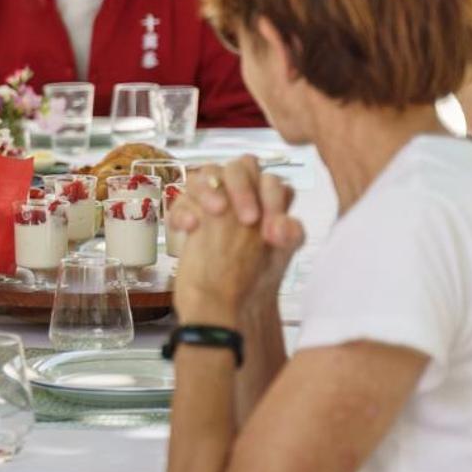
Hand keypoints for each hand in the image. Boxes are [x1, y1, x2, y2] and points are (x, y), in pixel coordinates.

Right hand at [170, 157, 303, 320]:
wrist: (224, 305)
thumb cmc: (254, 279)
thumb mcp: (280, 257)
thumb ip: (291, 235)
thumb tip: (282, 225)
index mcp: (267, 202)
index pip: (272, 180)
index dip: (273, 199)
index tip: (269, 229)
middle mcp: (241, 197)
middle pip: (240, 166)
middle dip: (243, 188)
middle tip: (246, 220)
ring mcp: (213, 204)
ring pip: (207, 174)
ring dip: (210, 189)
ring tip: (216, 212)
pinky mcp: (189, 216)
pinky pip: (180, 199)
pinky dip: (183, 209)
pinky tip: (191, 228)